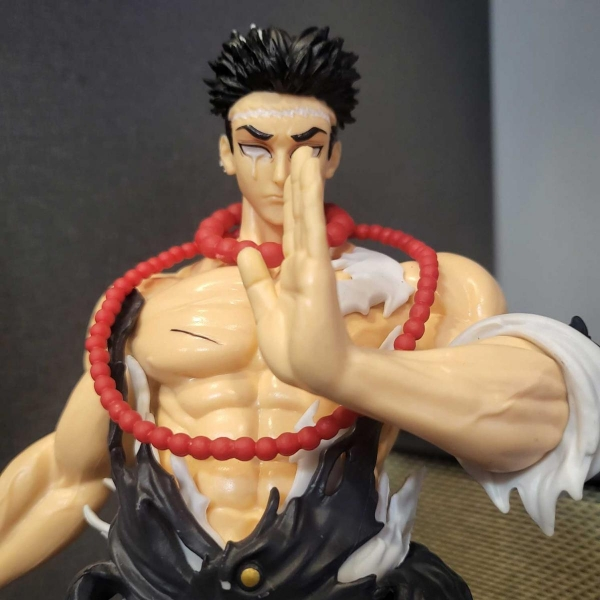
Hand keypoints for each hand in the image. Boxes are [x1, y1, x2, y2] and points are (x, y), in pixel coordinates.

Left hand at [237, 147, 351, 395]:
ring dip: (306, 183)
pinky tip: (310, 174)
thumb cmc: (294, 349)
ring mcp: (312, 264)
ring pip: (306, 215)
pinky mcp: (316, 269)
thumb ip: (256, 280)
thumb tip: (247, 249)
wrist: (317, 375)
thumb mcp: (265, 309)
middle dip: (299, 185)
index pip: (290, 231)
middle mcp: (304, 263)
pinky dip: (310, 199)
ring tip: (307, 152)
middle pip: (300, 217)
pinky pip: (311, 227)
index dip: (290, 204)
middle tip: (302, 152)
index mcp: (291, 273)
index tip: (289, 178)